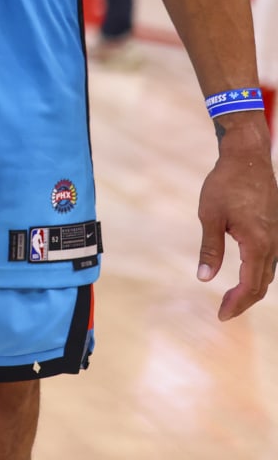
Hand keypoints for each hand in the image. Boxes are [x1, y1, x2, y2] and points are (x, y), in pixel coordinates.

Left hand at [196, 116, 277, 319]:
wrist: (248, 159)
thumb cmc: (226, 184)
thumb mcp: (209, 216)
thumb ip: (209, 249)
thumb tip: (204, 278)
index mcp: (258, 243)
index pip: (250, 286)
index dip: (236, 303)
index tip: (221, 315)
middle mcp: (274, 244)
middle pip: (262, 284)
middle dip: (244, 301)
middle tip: (224, 312)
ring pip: (269, 273)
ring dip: (252, 289)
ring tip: (232, 299)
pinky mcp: (276, 230)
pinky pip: (270, 260)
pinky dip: (259, 274)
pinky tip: (246, 276)